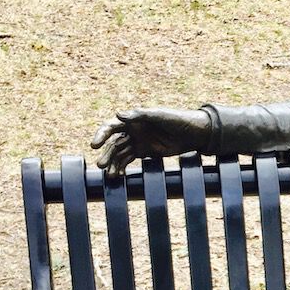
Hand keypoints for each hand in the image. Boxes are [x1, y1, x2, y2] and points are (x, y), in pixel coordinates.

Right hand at [90, 108, 213, 176]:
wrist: (194, 133)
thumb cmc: (177, 119)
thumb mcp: (159, 116)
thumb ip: (139, 115)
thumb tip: (118, 114)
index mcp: (133, 119)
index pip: (111, 127)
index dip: (101, 135)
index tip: (95, 145)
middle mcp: (132, 130)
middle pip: (114, 143)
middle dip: (107, 154)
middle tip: (100, 165)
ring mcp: (138, 142)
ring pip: (120, 154)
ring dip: (113, 164)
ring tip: (109, 175)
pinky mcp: (145, 152)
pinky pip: (129, 160)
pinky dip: (122, 167)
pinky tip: (117, 176)